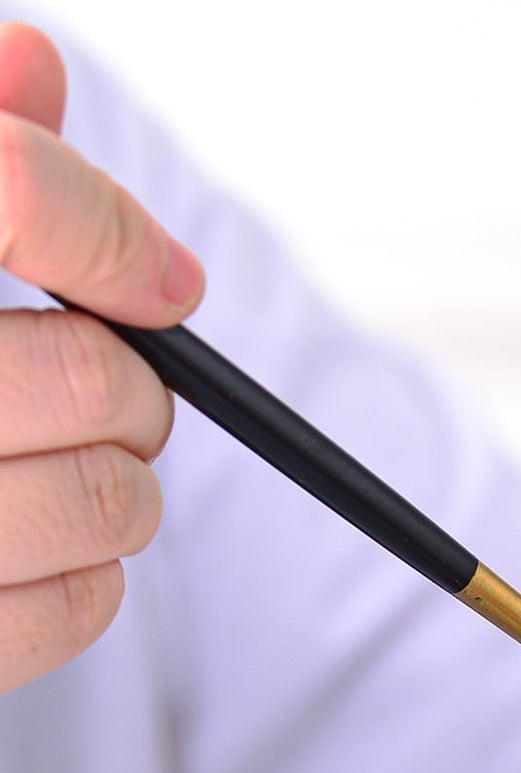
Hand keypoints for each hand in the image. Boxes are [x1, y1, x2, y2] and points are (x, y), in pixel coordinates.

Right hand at [0, 24, 202, 696]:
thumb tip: (33, 67)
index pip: (9, 190)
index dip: (103, 234)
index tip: (157, 280)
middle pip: (88, 379)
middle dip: (130, 386)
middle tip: (104, 385)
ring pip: (106, 503)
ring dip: (121, 484)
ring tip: (65, 464)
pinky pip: (79, 606)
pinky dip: (90, 575)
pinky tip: (33, 542)